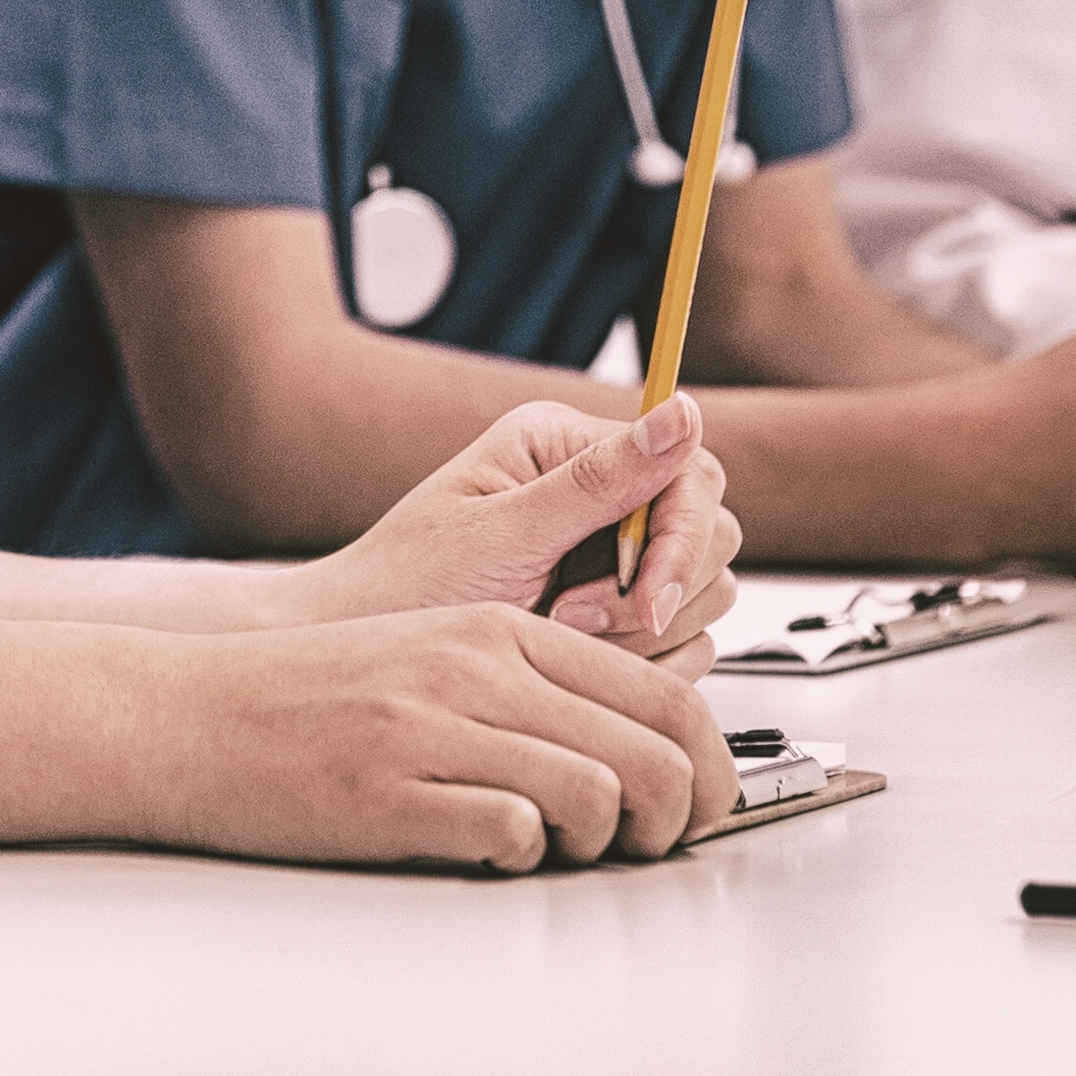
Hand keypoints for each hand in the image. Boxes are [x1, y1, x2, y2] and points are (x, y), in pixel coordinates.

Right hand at [127, 607, 739, 872]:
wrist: (182, 715)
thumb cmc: (301, 696)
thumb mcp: (426, 652)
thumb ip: (528, 683)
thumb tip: (633, 746)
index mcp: (494, 630)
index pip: (662, 689)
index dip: (711, 762)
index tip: (705, 802)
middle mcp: (472, 668)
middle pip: (653, 748)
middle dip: (681, 816)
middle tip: (658, 845)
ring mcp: (429, 730)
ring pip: (597, 793)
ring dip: (606, 843)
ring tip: (571, 852)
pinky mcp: (388, 795)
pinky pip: (510, 834)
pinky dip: (522, 857)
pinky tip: (491, 852)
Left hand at [295, 398, 740, 665]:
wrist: (364, 647)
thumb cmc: (407, 583)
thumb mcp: (500, 533)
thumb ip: (596, 481)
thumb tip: (680, 410)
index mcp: (566, 445)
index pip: (689, 472)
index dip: (683, 539)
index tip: (646, 598)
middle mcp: (599, 491)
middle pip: (711, 535)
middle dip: (652, 593)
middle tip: (572, 618)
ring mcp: (611, 553)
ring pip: (702, 596)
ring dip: (638, 634)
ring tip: (555, 632)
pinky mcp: (617, 611)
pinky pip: (680, 644)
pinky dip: (636, 665)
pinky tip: (572, 661)